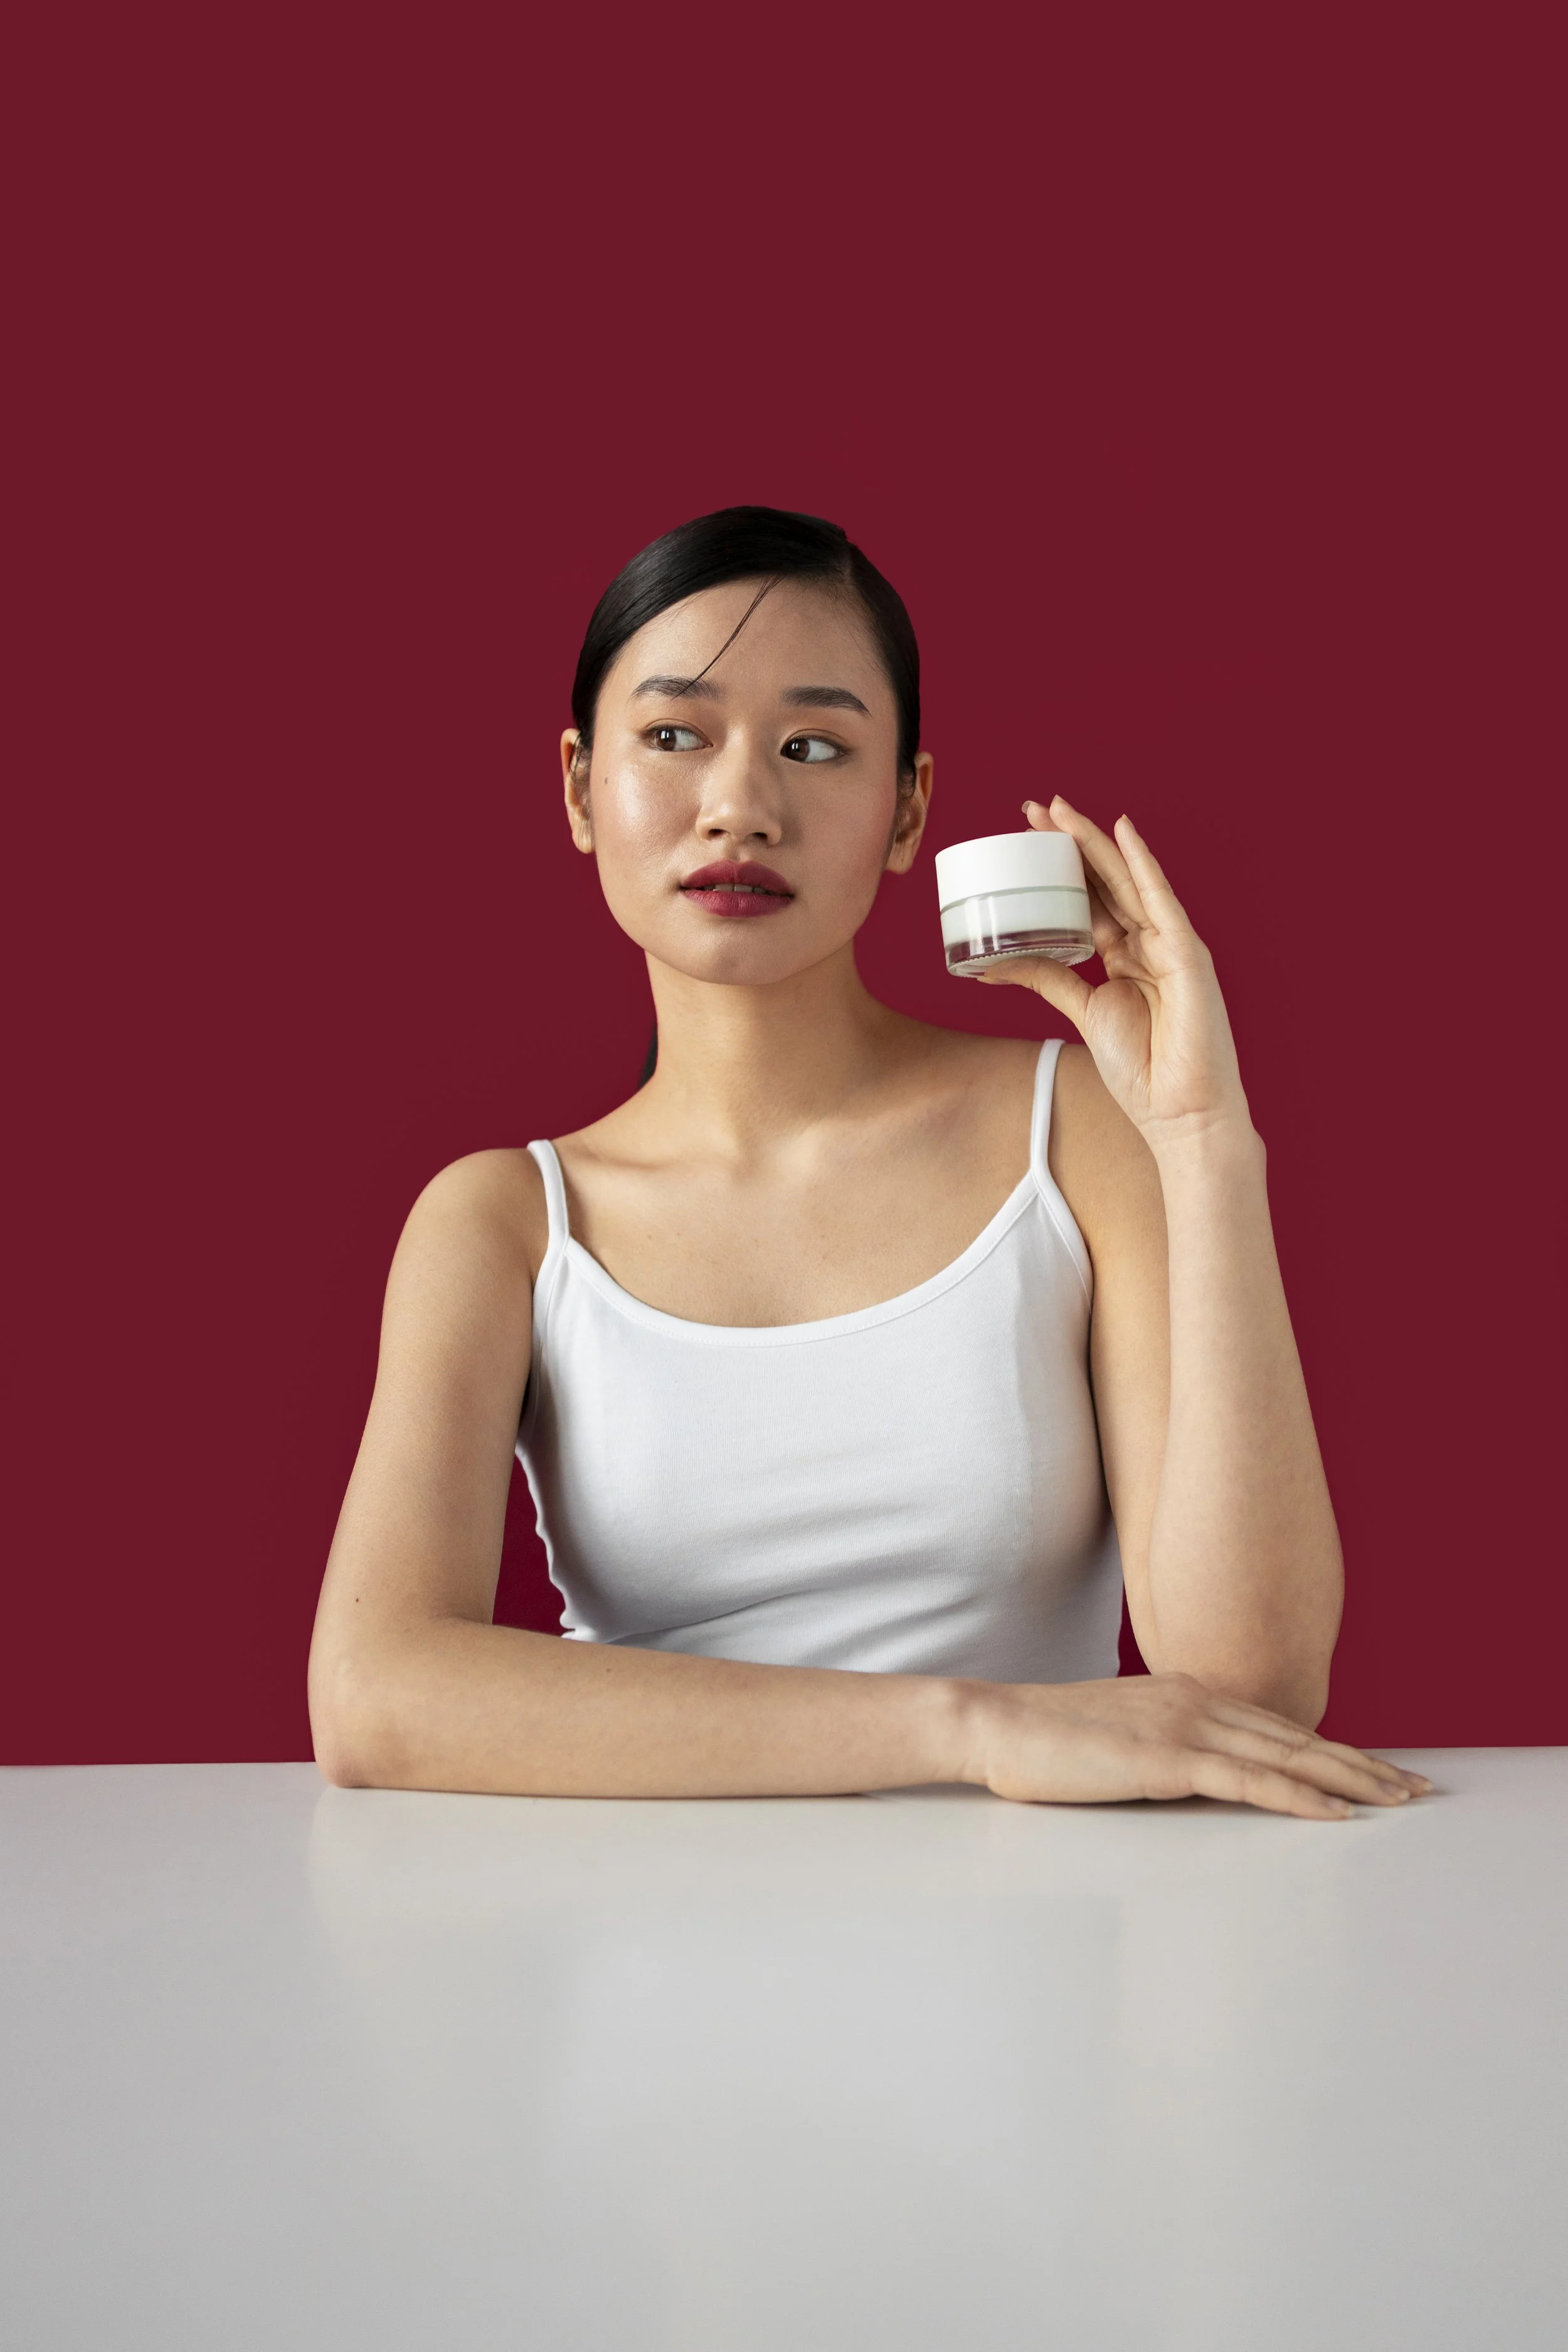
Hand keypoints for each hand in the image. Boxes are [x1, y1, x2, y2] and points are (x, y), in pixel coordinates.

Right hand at [958, 1672, 1432, 1818]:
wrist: (997, 1724)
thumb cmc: (1045, 1743)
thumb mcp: (1120, 1739)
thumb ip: (1165, 1750)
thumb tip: (1200, 1779)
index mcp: (1185, 1694)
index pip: (1277, 1725)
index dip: (1333, 1748)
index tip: (1376, 1768)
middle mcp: (1196, 1700)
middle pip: (1298, 1736)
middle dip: (1362, 1764)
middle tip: (1415, 1786)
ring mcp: (1185, 1724)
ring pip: (1289, 1754)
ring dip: (1350, 1780)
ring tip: (1396, 1800)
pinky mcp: (1169, 1757)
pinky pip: (1252, 1779)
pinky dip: (1300, 1796)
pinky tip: (1336, 1814)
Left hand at [975, 796, 1246, 1144]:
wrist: (1179, 1111)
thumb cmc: (1142, 1069)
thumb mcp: (1083, 1011)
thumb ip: (1047, 979)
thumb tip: (992, 963)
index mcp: (1126, 955)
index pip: (1089, 898)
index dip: (1061, 865)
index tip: (1027, 834)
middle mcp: (1150, 942)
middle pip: (1104, 881)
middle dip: (1070, 842)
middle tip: (1033, 809)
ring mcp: (1170, 945)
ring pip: (1127, 881)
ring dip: (1094, 842)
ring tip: (1059, 810)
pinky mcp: (1187, 955)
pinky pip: (1160, 900)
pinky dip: (1142, 864)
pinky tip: (1123, 831)